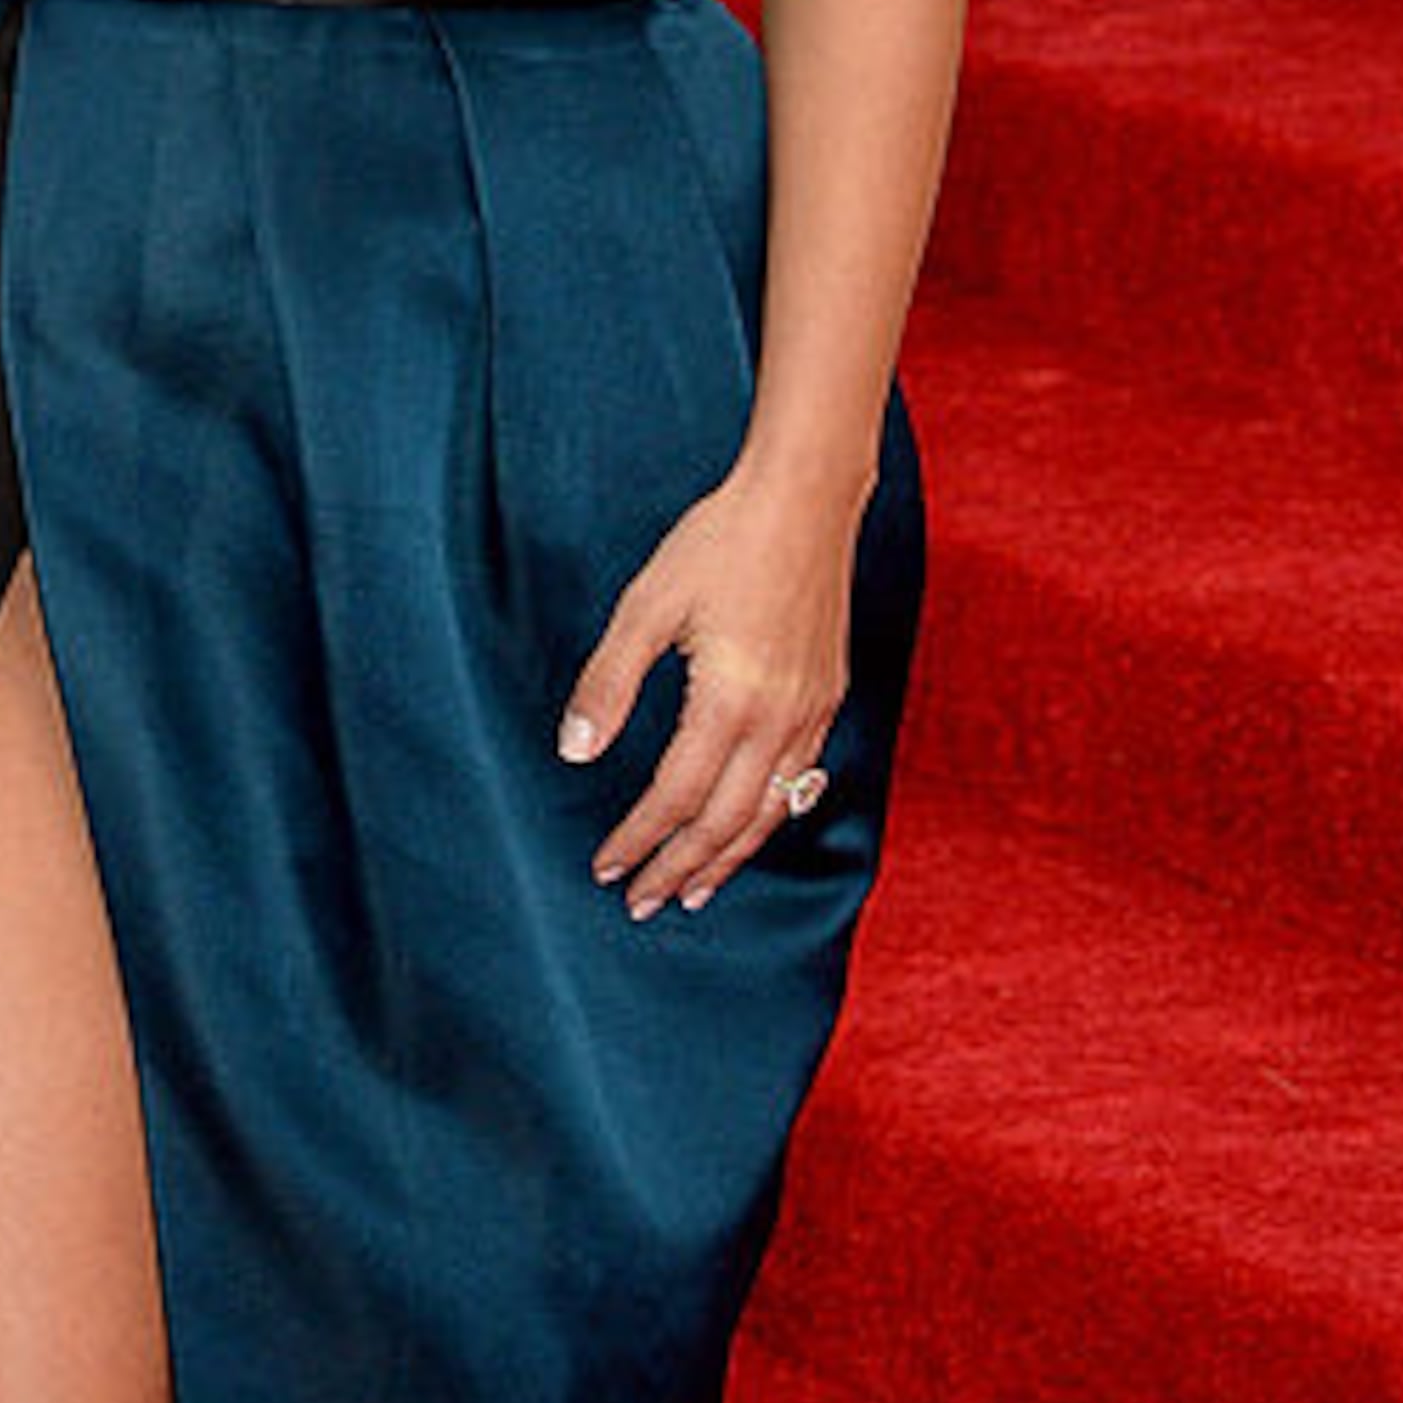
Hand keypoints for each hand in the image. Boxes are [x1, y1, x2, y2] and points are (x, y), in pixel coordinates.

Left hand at [555, 469, 857, 918]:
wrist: (806, 499)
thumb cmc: (720, 543)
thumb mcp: (647, 605)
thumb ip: (608, 682)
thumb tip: (574, 750)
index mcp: (731, 701)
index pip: (675, 797)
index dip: (638, 838)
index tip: (606, 866)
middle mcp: (780, 720)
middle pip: (724, 822)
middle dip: (680, 869)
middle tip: (641, 902)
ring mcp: (812, 713)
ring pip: (770, 813)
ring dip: (728, 859)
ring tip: (694, 893)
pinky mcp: (828, 698)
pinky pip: (801, 782)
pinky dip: (769, 820)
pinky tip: (749, 829)